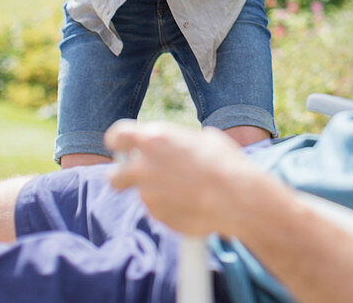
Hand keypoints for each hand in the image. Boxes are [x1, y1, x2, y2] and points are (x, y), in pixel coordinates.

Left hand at [106, 120, 262, 236]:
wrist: (237, 198)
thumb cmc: (225, 162)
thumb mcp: (204, 139)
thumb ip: (181, 142)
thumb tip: (179, 146)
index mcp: (153, 139)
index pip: (116, 136)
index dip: (119, 142)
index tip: (125, 146)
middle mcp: (143, 167)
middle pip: (114, 175)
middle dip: (124, 176)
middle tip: (143, 176)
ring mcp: (148, 195)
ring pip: (143, 194)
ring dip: (159, 192)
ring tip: (190, 190)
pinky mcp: (157, 216)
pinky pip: (159, 210)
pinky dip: (171, 207)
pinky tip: (193, 203)